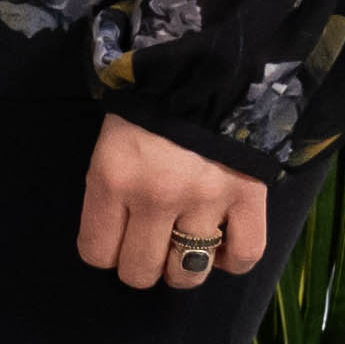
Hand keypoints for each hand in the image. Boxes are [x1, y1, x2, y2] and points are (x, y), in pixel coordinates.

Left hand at [80, 115, 267, 298]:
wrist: (206, 71)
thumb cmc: (148, 109)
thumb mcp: (110, 145)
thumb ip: (108, 193)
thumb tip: (117, 243)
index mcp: (112, 180)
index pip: (96, 253)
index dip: (106, 251)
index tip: (117, 237)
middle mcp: (155, 196)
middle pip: (139, 272)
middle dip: (142, 265)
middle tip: (152, 243)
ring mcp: (204, 199)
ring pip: (187, 272)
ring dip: (184, 267)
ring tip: (186, 246)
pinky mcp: (247, 197)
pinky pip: (244, 256)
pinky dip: (232, 261)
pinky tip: (222, 245)